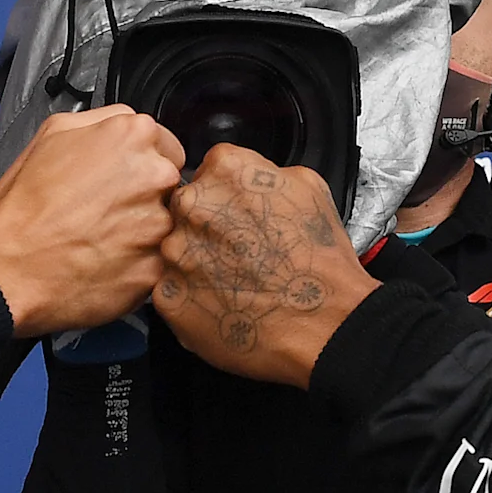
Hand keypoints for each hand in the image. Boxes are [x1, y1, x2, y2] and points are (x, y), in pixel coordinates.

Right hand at [0, 105, 185, 337]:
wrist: (10, 266)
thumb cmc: (25, 205)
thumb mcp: (54, 133)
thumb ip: (102, 121)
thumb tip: (125, 125)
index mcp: (134, 136)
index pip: (166, 145)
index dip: (141, 164)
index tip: (120, 179)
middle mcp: (156, 176)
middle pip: (169, 184)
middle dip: (145, 196)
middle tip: (105, 211)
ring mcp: (160, 224)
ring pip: (166, 225)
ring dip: (142, 232)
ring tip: (101, 239)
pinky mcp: (155, 266)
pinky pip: (156, 261)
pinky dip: (136, 264)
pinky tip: (105, 262)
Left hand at [152, 144, 374, 385]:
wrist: (323, 322)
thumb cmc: (319, 261)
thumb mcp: (308, 187)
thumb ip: (264, 172)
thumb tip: (249, 178)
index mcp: (226, 170)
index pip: (210, 170)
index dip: (227, 195)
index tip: (240, 214)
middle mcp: (192, 205)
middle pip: (186, 208)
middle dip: (208, 226)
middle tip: (239, 251)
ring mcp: (175, 252)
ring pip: (176, 250)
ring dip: (197, 262)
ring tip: (236, 281)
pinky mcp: (168, 296)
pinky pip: (172, 290)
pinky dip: (192, 297)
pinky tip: (225, 303)